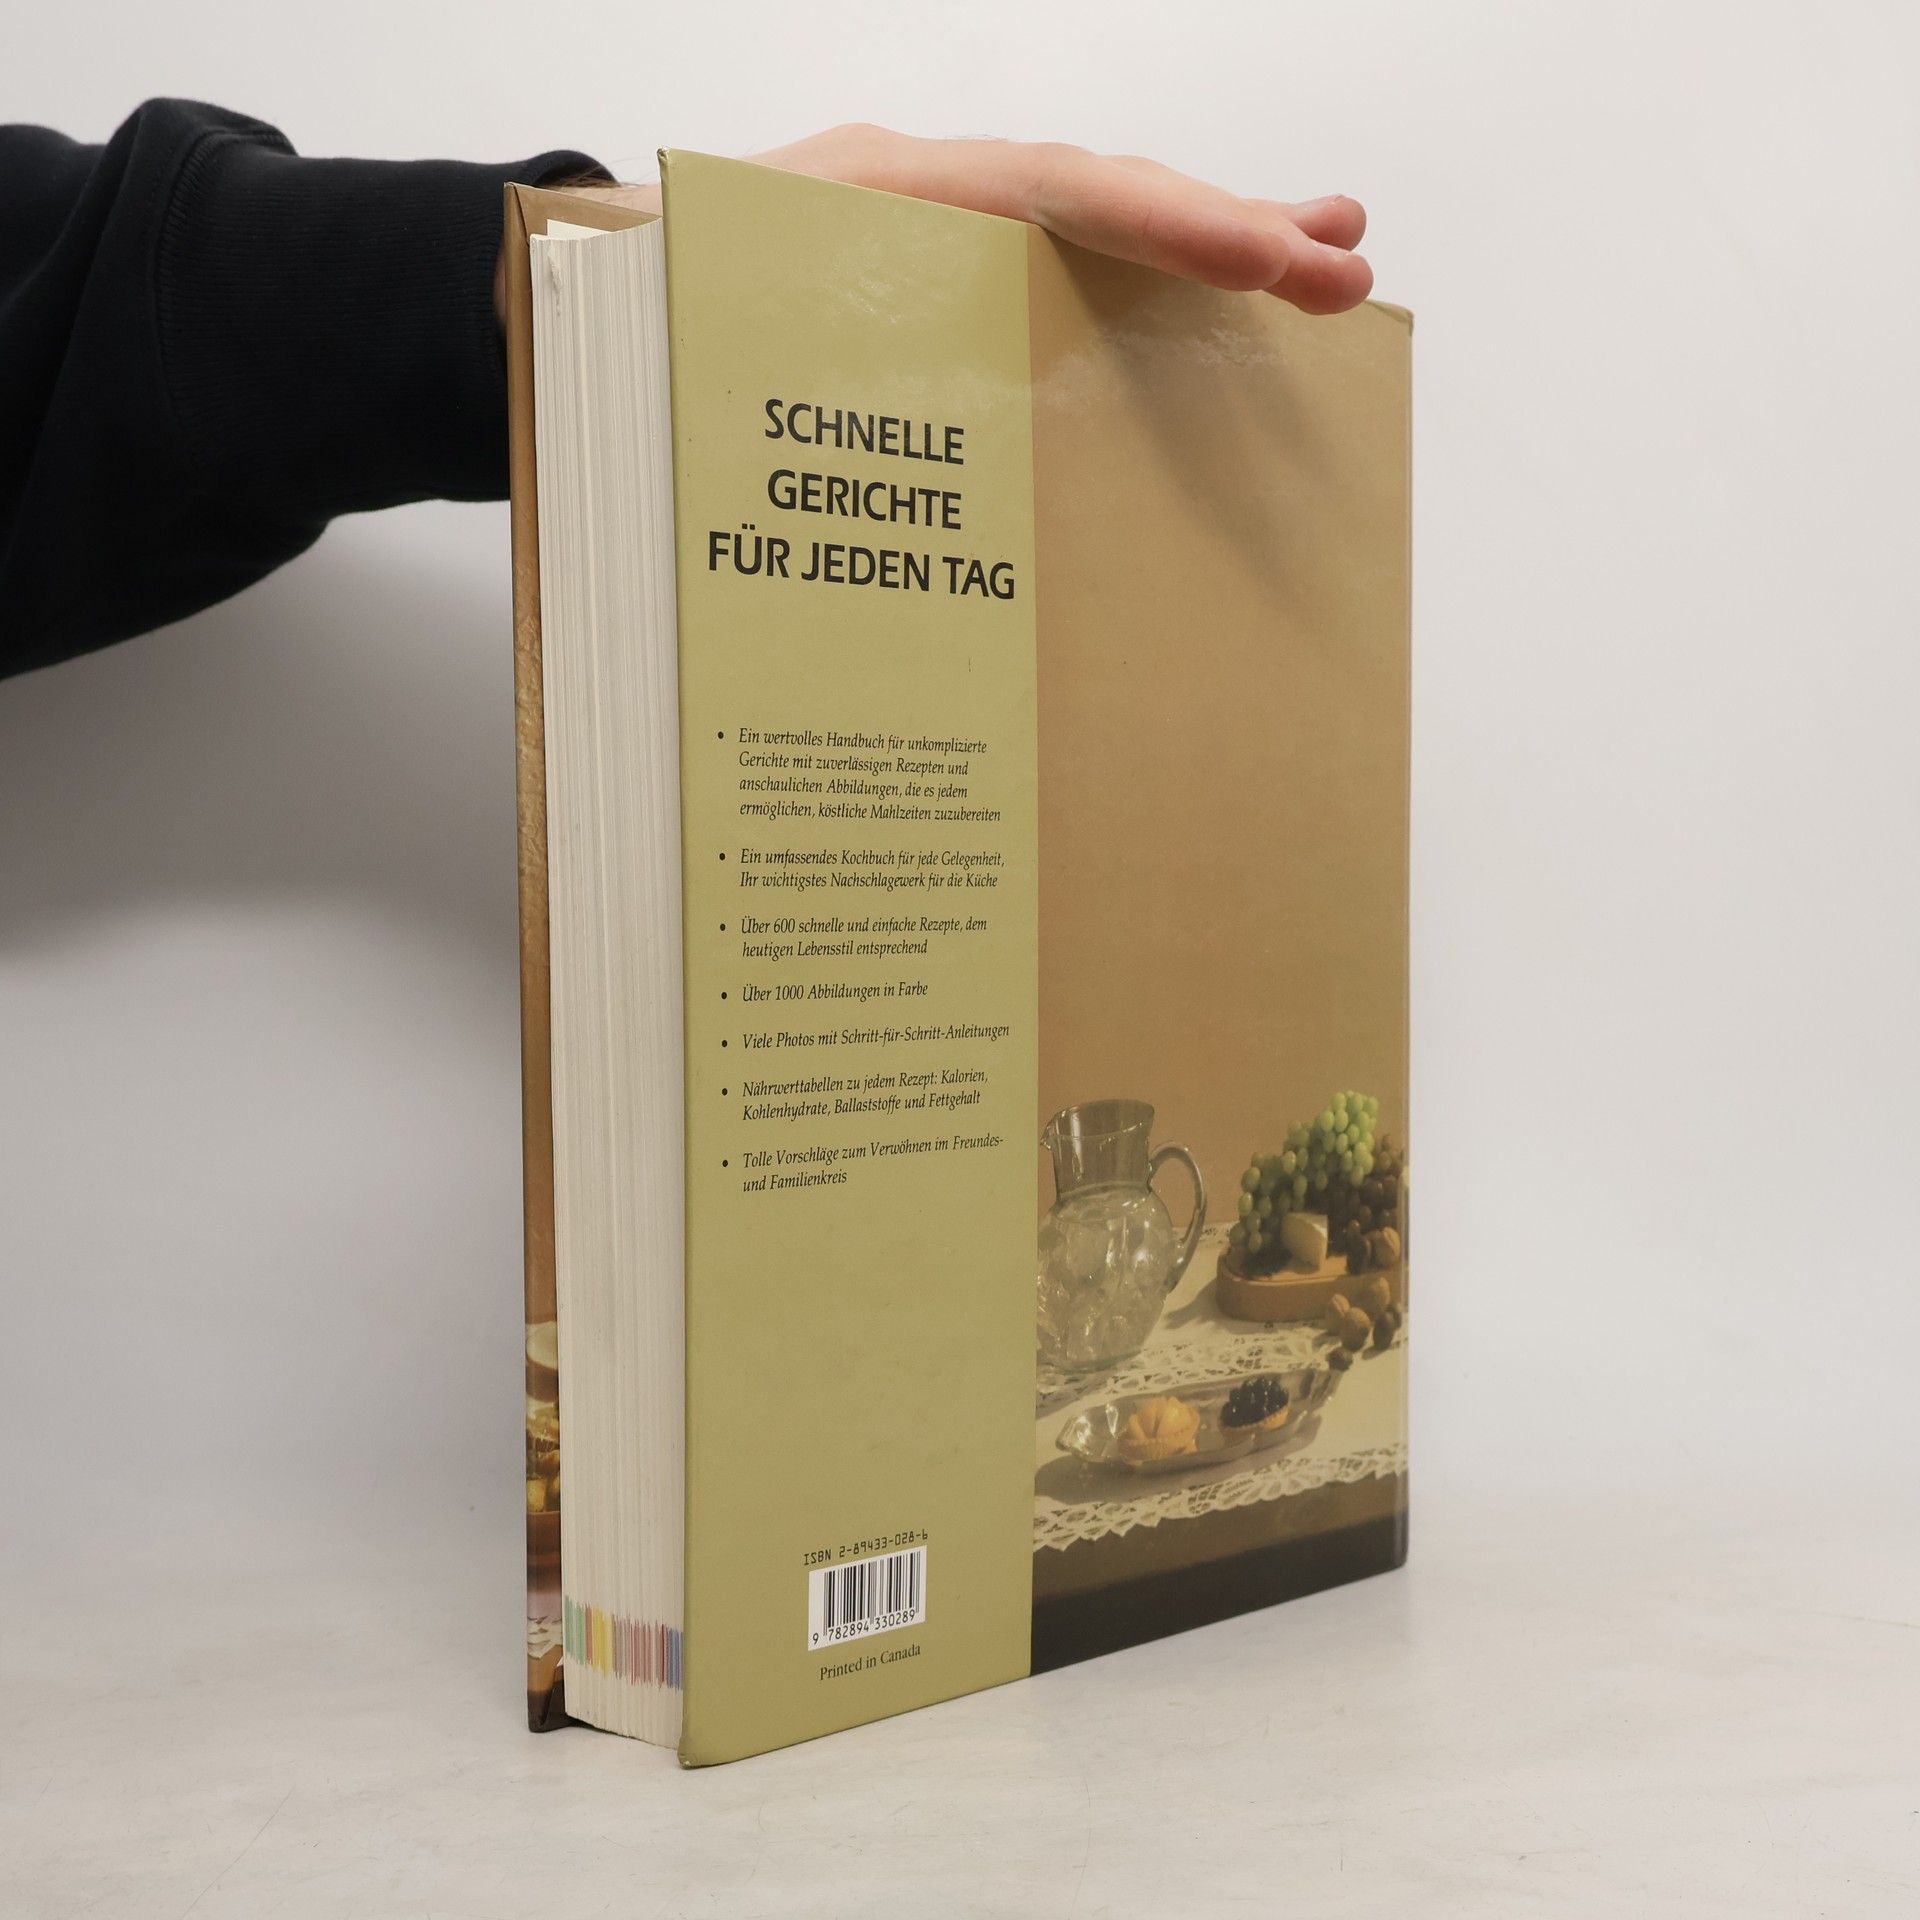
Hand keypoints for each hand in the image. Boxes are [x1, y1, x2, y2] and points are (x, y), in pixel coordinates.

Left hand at [581, 125, 1371, 315]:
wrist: (562, 312)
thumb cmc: (619, 337)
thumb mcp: (683, 337)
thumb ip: (766, 355)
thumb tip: (836, 449)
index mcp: (863, 205)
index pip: (1044, 194)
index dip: (1160, 225)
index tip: (1260, 262)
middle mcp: (911, 204)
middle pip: (1094, 197)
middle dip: (1227, 231)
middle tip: (1345, 271)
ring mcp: (929, 240)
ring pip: (1085, 227)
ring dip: (1205, 241)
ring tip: (1319, 260)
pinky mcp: (932, 287)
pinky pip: (1050, 273)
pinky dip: (1133, 280)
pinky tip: (1199, 305)